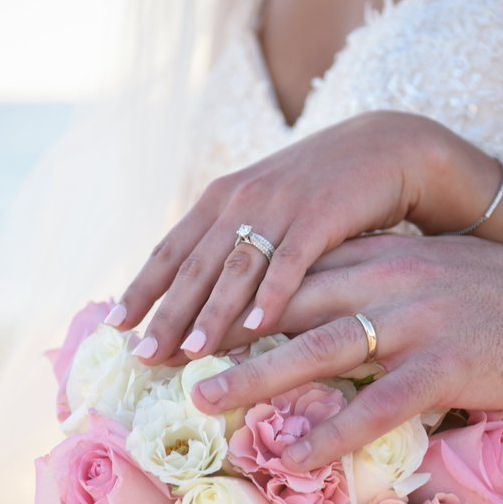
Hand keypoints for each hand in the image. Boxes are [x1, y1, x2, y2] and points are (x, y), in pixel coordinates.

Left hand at [108, 111, 497, 364]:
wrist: (385, 147)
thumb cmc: (322, 189)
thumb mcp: (267, 208)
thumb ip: (232, 242)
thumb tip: (194, 295)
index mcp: (222, 199)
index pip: (172, 250)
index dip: (143, 289)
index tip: (116, 327)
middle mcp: (242, 199)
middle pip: (195, 265)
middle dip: (167, 313)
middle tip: (144, 356)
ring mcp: (280, 205)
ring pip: (237, 267)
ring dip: (212, 313)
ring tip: (192, 353)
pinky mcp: (322, 213)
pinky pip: (292, 260)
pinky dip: (272, 294)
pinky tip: (258, 328)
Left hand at [190, 235, 502, 471]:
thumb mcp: (444, 275)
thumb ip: (389, 285)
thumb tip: (342, 311)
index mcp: (386, 256)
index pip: (294, 270)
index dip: (235, 293)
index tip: (187, 314)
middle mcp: (390, 280)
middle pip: (287, 304)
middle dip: (222, 330)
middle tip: (166, 355)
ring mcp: (417, 321)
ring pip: (316, 350)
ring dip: (254, 377)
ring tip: (203, 400)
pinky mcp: (448, 366)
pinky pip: (375, 406)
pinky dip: (329, 434)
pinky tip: (292, 458)